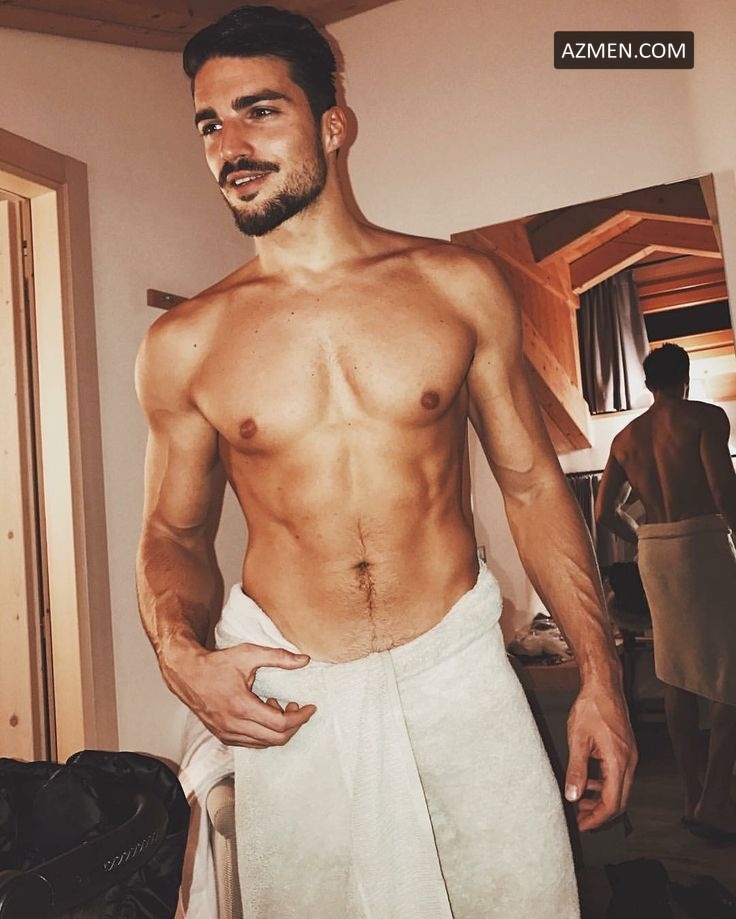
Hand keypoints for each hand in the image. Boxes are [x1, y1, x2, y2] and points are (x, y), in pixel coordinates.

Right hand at [165, 642, 316, 746]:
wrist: (187, 674)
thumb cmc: (217, 664)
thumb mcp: (249, 654)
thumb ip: (279, 657)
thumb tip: (305, 660)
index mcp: (241, 706)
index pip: (281, 724)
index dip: (300, 717)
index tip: (311, 707)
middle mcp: (233, 725)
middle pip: (276, 738)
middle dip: (293, 725)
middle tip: (296, 707)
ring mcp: (227, 733)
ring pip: (264, 744)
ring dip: (278, 729)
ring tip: (275, 705)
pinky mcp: (222, 736)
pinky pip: (251, 743)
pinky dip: (264, 733)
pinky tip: (263, 713)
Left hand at [564, 681, 636, 830]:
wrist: (604, 685)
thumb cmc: (591, 707)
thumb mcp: (578, 739)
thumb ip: (576, 770)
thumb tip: (572, 796)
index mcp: (618, 762)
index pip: (612, 803)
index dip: (597, 818)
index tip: (582, 825)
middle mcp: (629, 762)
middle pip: (619, 801)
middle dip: (600, 814)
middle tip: (580, 819)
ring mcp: (629, 756)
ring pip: (619, 789)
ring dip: (601, 799)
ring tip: (580, 802)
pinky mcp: (625, 750)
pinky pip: (618, 775)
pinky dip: (604, 784)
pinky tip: (588, 781)